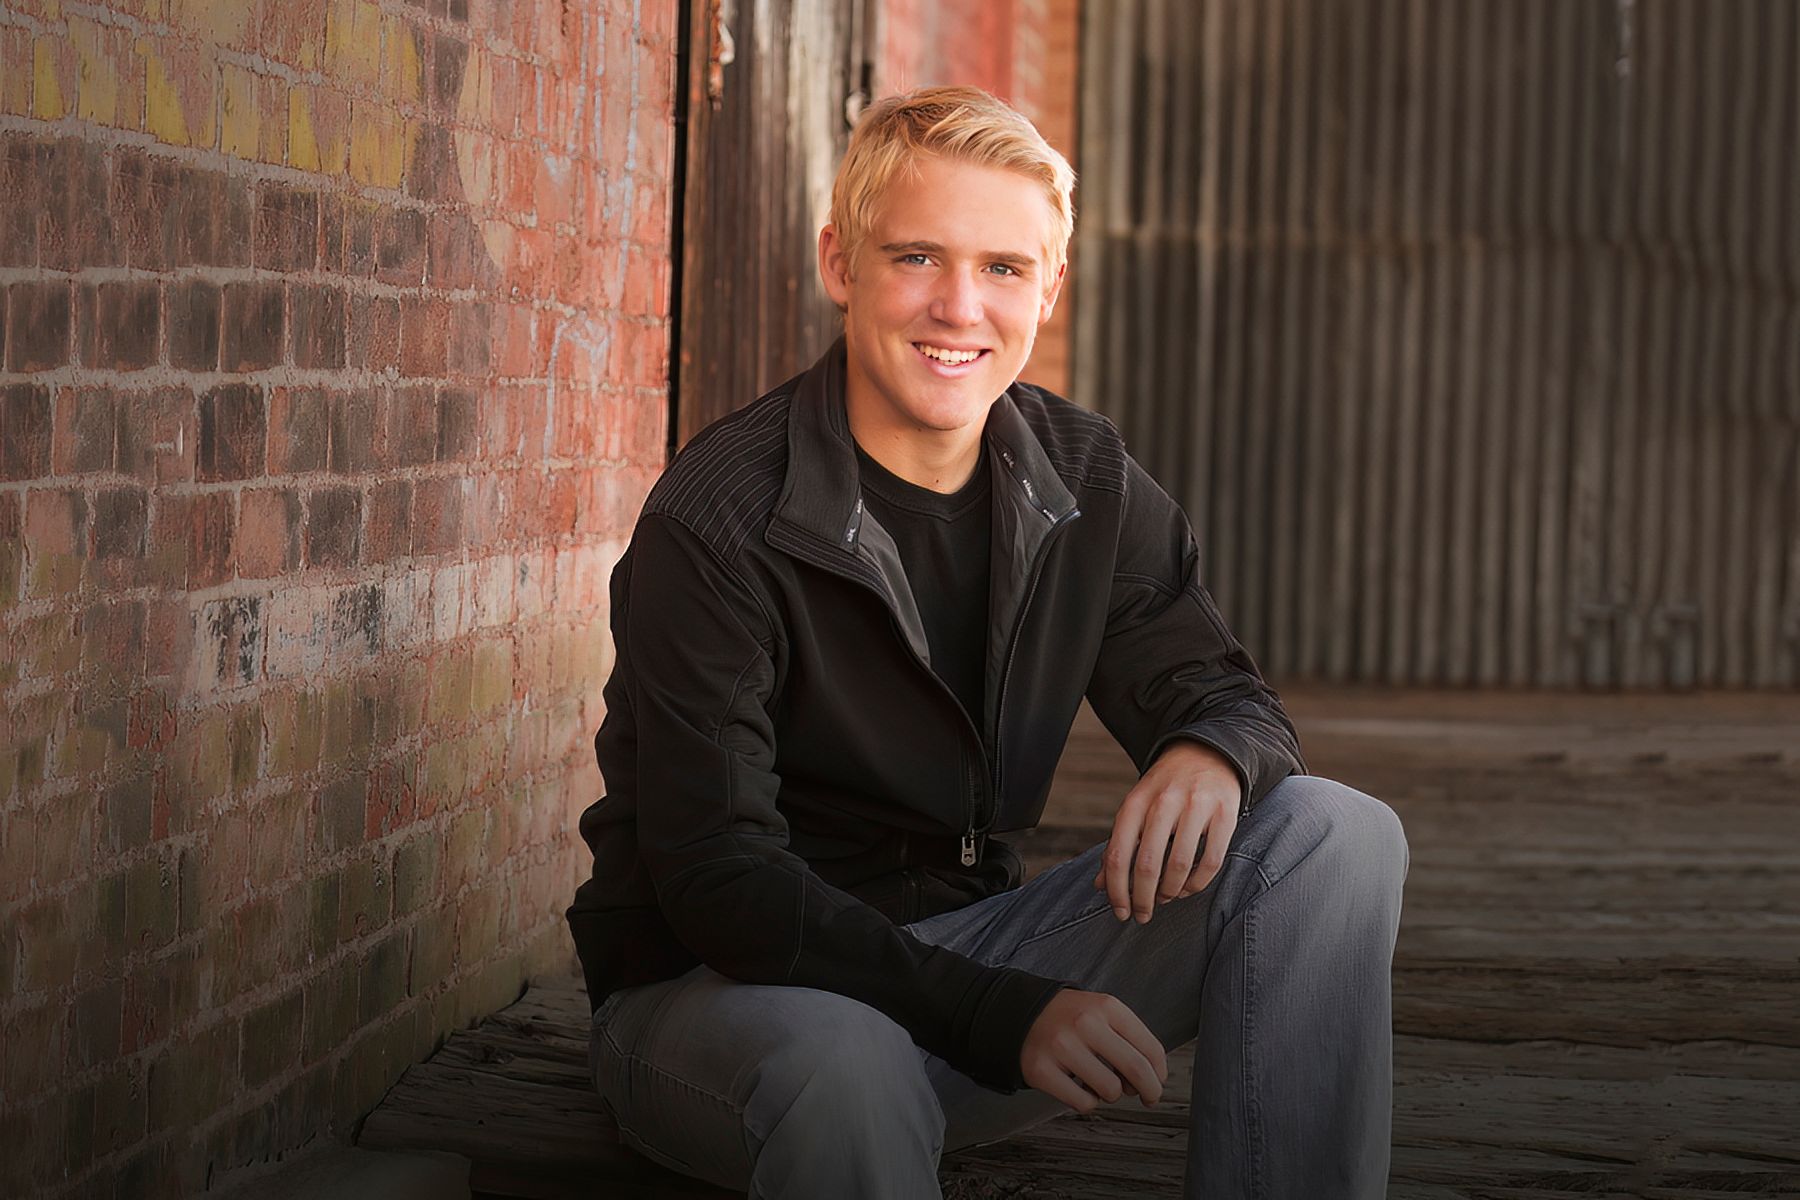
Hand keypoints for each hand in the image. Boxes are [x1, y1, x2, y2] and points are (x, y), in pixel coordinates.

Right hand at [1020, 988, 1167, 1112]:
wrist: (1020, 1013)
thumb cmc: (1069, 1018)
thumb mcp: (1102, 1012)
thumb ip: (1129, 1037)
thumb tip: (1153, 1076)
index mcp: (1106, 1006)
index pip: (1150, 1047)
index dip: (1160, 1072)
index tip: (1158, 1081)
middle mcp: (1085, 1024)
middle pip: (1136, 1070)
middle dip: (1150, 1090)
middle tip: (1148, 1097)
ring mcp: (1062, 1047)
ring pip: (1110, 1090)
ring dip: (1110, 1094)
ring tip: (1098, 1081)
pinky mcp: (1042, 1070)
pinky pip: (1084, 1103)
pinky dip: (1087, 1101)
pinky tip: (1079, 1086)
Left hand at [1093, 741, 1240, 923]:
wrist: (1207, 752)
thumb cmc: (1165, 789)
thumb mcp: (1136, 808)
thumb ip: (1118, 845)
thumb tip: (1100, 885)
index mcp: (1135, 802)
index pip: (1118, 855)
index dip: (1117, 891)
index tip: (1121, 913)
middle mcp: (1163, 802)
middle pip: (1147, 865)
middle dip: (1144, 899)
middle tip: (1144, 915)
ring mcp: (1196, 806)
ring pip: (1179, 865)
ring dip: (1170, 892)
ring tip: (1167, 898)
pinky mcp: (1224, 813)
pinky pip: (1210, 860)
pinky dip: (1197, 883)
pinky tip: (1188, 888)